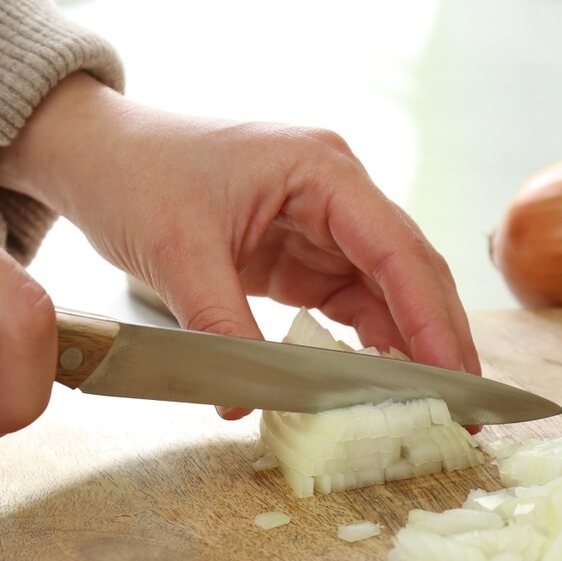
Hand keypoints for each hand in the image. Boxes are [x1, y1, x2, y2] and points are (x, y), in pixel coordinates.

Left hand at [0, 74, 480, 402]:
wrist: (95, 152)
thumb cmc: (134, 174)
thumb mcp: (177, 251)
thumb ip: (222, 327)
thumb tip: (246, 404)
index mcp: (323, 170)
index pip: (396, 250)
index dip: (430, 318)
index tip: (452, 379)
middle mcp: (338, 192)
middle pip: (410, 271)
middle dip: (439, 339)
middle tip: (466, 408)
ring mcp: (324, 223)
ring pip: (389, 292)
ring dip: (411, 348)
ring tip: (435, 408)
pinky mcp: (303, 253)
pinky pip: (350, 303)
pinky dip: (368, 345)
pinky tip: (382, 384)